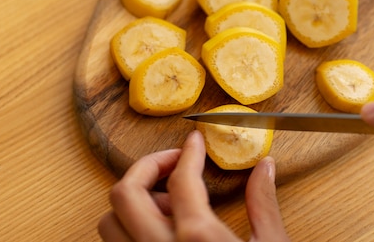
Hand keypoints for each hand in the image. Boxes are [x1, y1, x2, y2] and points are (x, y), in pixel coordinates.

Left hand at [98, 130, 289, 240]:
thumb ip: (263, 204)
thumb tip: (265, 167)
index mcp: (198, 238)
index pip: (181, 177)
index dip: (188, 151)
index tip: (194, 142)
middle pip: (126, 192)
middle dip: (146, 166)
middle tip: (173, 162)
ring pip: (108, 223)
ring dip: (132, 202)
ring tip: (166, 204)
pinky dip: (127, 231)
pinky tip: (159, 232)